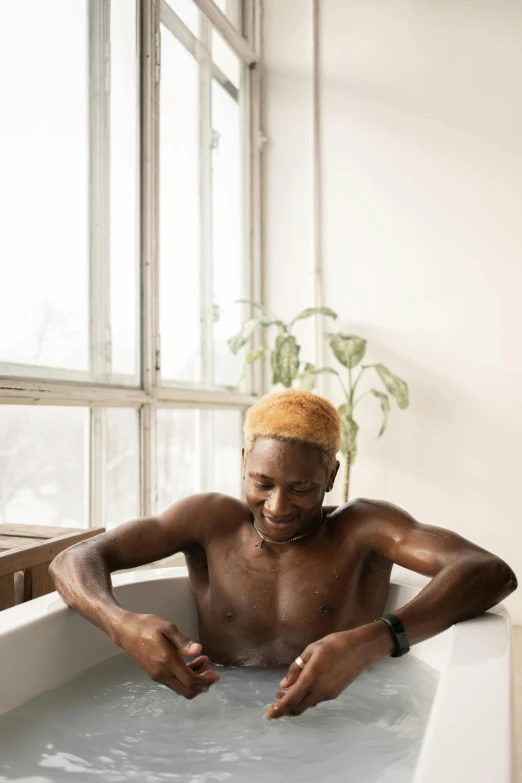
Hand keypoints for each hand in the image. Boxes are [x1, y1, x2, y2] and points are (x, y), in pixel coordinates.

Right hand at [117, 612, 219, 698]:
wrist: (126, 631)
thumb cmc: (147, 626)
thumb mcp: (167, 628)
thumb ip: (183, 641)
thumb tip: (199, 649)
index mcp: (167, 661)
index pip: (190, 681)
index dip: (205, 681)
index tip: (216, 675)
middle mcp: (162, 673)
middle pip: (186, 691)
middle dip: (202, 685)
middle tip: (212, 673)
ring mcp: (157, 675)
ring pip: (180, 687)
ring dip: (194, 680)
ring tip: (205, 664)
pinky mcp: (154, 674)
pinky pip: (173, 681)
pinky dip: (185, 677)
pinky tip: (192, 663)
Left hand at [265, 624, 389, 718]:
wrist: (360, 649)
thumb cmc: (334, 644)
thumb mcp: (312, 649)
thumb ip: (296, 667)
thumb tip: (283, 685)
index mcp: (312, 676)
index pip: (292, 699)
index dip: (279, 708)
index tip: (268, 715)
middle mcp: (320, 689)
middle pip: (298, 707)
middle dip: (285, 707)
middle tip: (276, 697)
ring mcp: (328, 694)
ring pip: (307, 704)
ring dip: (295, 702)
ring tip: (286, 691)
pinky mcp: (335, 694)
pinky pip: (316, 700)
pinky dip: (306, 698)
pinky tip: (303, 687)